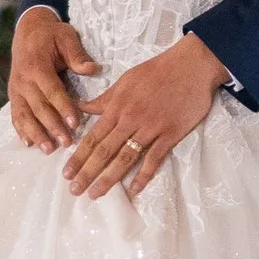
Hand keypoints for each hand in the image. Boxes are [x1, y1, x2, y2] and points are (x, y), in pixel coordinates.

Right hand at [9, 6, 97, 150]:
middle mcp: (23, 80)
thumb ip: (77, 54)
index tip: (76, 123)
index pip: (52, 91)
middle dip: (52, 126)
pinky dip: (21, 130)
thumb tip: (93, 69)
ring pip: (24, 115)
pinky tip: (29, 144)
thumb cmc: (51, 35)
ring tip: (48, 149)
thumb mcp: (66, 37)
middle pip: (38, 107)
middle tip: (66, 142)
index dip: (63, 108)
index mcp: (36, 65)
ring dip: (36, 133)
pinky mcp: (13, 96)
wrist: (28, 31)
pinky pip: (15, 115)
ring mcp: (15, 89)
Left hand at [64, 34, 229, 198]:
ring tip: (95, 194)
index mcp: (118, 106)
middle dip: (87, 172)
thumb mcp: (125, 80)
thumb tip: (81, 107)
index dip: (78, 156)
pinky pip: (154, 158)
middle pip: (104, 151)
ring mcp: (151, 128)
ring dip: (109, 178)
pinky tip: (133, 190)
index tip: (66, 173)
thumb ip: (104, 99)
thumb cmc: (157, 70)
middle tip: (74, 190)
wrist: (192, 64)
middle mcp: (131, 120)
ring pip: (125, 157)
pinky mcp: (170, 134)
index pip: (93, 136)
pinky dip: (144, 175)